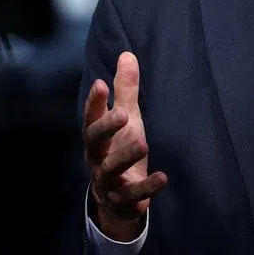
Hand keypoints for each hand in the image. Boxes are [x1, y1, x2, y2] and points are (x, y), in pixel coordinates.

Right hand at [83, 51, 167, 240]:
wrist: (118, 199)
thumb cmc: (120, 149)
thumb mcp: (126, 119)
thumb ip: (125, 91)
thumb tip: (127, 55)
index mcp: (97, 136)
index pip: (91, 116)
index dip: (95, 102)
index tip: (101, 83)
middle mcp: (97, 157)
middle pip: (94, 141)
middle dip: (106, 127)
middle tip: (122, 114)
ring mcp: (107, 180)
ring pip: (110, 169)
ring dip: (125, 157)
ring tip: (143, 144)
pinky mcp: (122, 199)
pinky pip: (132, 195)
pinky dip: (147, 188)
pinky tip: (162, 178)